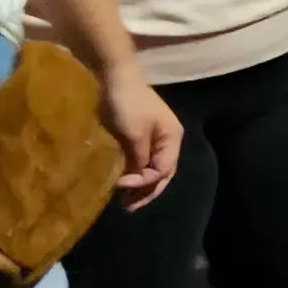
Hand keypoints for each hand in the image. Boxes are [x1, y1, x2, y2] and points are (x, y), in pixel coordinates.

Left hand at [97, 62, 183, 209]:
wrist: (116, 79)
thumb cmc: (128, 106)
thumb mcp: (134, 135)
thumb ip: (139, 160)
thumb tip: (139, 180)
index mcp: (172, 139)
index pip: (163, 170)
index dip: (145, 182)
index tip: (120, 185)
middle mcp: (167, 141)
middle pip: (162, 173)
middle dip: (147, 191)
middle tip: (128, 207)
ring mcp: (154, 139)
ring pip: (151, 169)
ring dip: (139, 185)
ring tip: (124, 201)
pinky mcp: (139, 137)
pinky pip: (140, 161)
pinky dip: (133, 174)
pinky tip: (123, 182)